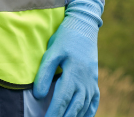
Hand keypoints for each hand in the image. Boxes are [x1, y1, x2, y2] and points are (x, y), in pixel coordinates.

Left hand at [33, 0, 103, 116]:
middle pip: (74, 107)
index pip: (61, 100)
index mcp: (73, 73)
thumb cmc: (65, 38)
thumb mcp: (52, 52)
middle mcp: (84, 80)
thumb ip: (44, 74)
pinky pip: (94, 100)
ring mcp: (92, 81)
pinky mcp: (95, 79)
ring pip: (84, 106)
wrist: (84, 24)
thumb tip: (39, 96)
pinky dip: (89, 112)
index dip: (53, 114)